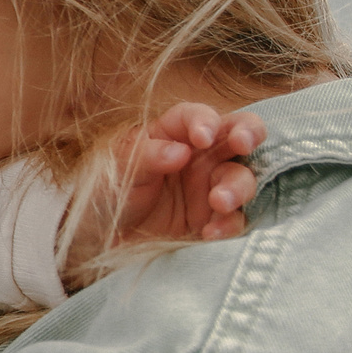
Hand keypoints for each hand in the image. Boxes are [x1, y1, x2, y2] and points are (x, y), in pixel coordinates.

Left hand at [66, 103, 266, 277]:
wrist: (102, 237)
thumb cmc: (108, 190)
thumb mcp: (118, 168)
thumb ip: (147, 156)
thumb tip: (180, 152)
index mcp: (175, 133)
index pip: (198, 116)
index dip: (205, 121)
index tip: (201, 138)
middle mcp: (202, 155)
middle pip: (239, 134)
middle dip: (249, 134)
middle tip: (243, 144)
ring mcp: (212, 186)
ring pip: (243, 177)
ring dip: (237, 187)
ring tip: (218, 201)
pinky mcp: (215, 219)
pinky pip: (236, 219)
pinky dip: (229, 224)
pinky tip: (210, 232)